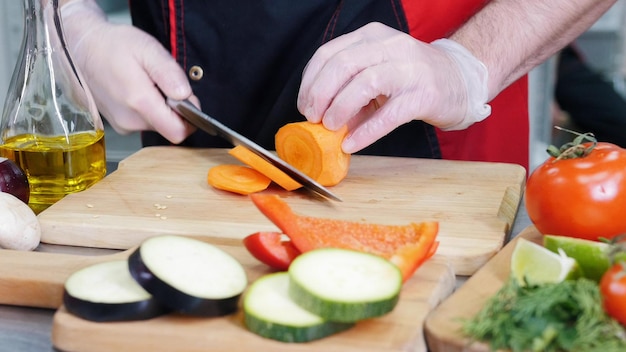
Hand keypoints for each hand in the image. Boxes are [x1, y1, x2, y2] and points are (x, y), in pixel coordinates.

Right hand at [61, 0, 194, 142]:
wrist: (80, 49)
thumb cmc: (113, 46)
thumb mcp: (148, 50)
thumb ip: (169, 75)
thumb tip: (185, 97)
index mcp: (139, 103)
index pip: (178, 132)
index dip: (191, 118)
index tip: (187, 99)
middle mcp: (130, 121)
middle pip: (170, 128)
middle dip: (175, 109)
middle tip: (163, 83)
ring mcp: (122, 125)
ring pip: (157, 124)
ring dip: (161, 107)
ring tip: (147, 83)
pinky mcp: (119, 125)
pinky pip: (144, 122)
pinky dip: (148, 108)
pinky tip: (137, 89)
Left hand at [297, 22, 489, 153]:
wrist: (459, 81)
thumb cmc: (411, 78)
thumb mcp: (377, 72)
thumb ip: (349, 88)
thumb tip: (320, 118)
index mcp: (371, 37)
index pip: (328, 53)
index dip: (310, 82)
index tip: (304, 106)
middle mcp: (390, 46)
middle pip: (342, 65)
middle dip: (320, 94)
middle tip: (314, 118)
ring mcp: (409, 68)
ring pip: (364, 84)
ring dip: (340, 109)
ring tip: (331, 128)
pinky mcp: (423, 94)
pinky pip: (389, 114)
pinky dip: (366, 131)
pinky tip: (353, 144)